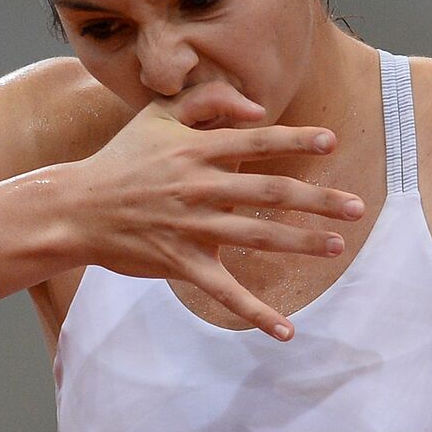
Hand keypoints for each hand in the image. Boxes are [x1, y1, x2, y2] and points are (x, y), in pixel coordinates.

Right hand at [66, 80, 365, 339]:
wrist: (74, 208)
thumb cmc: (122, 158)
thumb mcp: (157, 114)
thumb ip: (207, 100)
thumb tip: (257, 109)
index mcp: (195, 149)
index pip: (255, 141)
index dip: (295, 141)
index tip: (332, 142)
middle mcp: (197, 186)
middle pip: (268, 192)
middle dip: (316, 200)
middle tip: (357, 207)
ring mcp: (189, 226)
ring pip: (255, 237)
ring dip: (298, 243)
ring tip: (336, 246)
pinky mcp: (179, 262)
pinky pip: (224, 291)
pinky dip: (255, 313)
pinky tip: (286, 330)